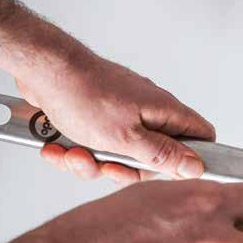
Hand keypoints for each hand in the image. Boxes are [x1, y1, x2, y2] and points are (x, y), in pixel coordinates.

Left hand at [17, 50, 214, 184]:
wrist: (42, 70)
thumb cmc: (83, 94)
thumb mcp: (127, 138)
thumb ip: (163, 155)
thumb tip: (197, 166)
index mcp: (165, 112)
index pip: (200, 136)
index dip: (190, 159)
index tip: (167, 172)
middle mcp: (149, 111)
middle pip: (155, 155)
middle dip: (126, 168)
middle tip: (107, 165)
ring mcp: (124, 112)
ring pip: (121, 154)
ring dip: (94, 162)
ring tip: (73, 155)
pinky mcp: (99, 115)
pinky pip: (97, 145)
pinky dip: (78, 151)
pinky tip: (59, 147)